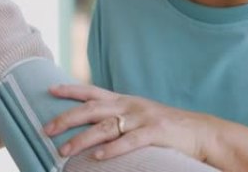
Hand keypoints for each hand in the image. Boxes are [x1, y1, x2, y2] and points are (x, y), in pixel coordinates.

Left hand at [43, 84, 215, 161]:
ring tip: (64, 150)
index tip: (49, 89)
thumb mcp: (139, 114)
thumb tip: (91, 123)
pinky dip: (113, 149)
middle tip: (45, 129)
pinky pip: (131, 141)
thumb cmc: (166, 127)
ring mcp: (143, 118)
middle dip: (66, 118)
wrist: (201, 131)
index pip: (92, 91)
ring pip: (106, 127)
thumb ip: (117, 115)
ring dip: (82, 139)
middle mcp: (130, 106)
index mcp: (124, 100)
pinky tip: (98, 157)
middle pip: (92, 109)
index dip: (70, 90)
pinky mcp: (156, 133)